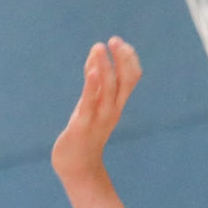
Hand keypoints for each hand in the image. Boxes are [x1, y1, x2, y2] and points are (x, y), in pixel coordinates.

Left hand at [51, 38, 139, 186]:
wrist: (76, 167)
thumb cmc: (84, 133)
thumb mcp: (91, 104)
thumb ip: (94, 81)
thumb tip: (95, 55)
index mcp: (117, 104)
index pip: (132, 77)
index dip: (129, 58)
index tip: (118, 42)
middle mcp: (112, 110)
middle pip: (125, 80)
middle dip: (122, 58)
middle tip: (113, 40)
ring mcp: (99, 118)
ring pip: (108, 88)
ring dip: (104, 66)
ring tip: (98, 47)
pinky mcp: (82, 125)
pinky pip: (89, 103)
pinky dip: (92, 86)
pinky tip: (91, 70)